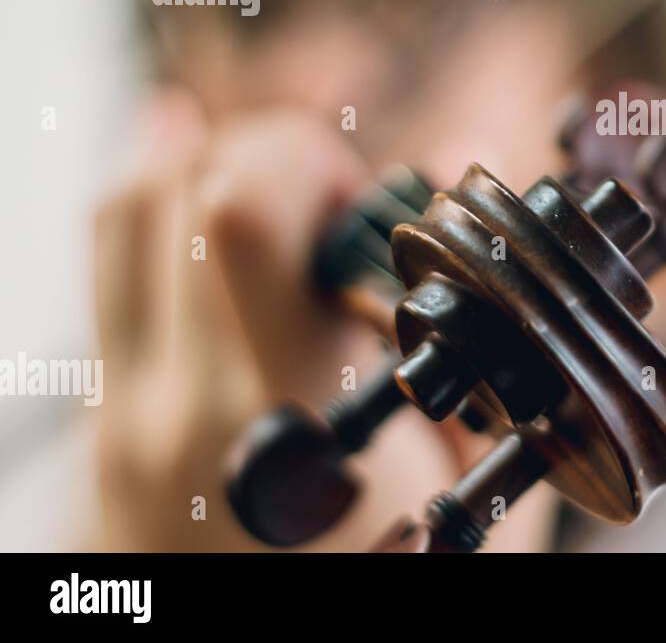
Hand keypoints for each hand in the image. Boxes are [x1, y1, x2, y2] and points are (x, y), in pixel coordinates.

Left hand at [92, 94, 554, 550]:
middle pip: (178, 186)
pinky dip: (158, 213)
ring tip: (286, 218)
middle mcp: (184, 399)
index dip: (307, 160)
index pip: (241, 212)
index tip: (367, 201)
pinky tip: (209, 201)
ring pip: (127, 209)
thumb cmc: (394, 584)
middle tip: (337, 215)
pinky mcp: (106, 420)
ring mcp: (126, 410)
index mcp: (290, 408)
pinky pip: (107, 269)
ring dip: (210, 172)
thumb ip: (486, 318)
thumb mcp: (476, 471)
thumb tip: (484, 158)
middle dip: (270, 157)